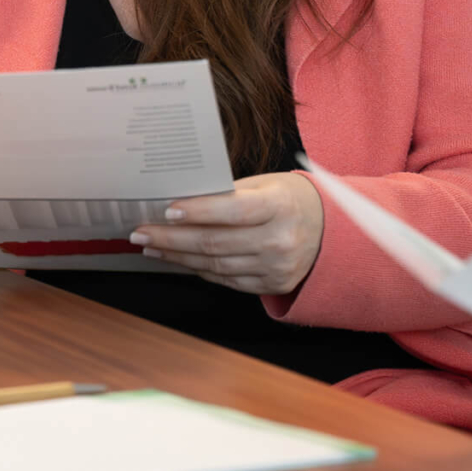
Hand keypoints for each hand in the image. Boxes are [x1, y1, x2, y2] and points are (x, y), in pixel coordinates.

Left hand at [128, 171, 323, 295]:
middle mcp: (280, 240)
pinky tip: (179, 260)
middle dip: (171, 239)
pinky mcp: (272, 285)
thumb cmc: (289, 200)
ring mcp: (277, 267)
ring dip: (178, 257)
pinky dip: (199, 269)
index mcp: (280, 206)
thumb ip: (227, 194)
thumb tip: (180, 201)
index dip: (198, 212)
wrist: (330, 230)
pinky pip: (226, 280)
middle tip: (141, 233)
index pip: (233, 211)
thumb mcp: (265, 185)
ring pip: (216, 265)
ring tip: (152, 247)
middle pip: (216, 243)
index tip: (167, 211)